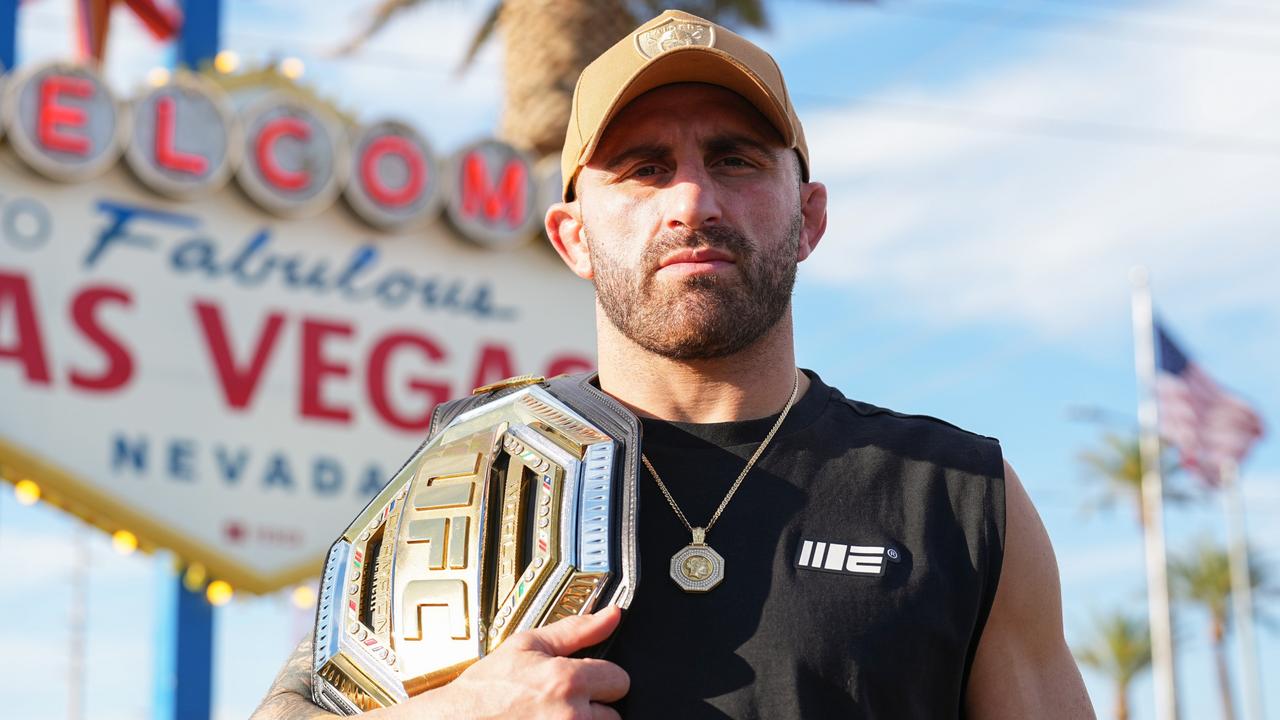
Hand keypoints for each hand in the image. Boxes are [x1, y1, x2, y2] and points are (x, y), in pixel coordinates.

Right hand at [395, 605, 628, 719]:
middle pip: (614, 713)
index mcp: (566, 681)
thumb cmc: (485, 690)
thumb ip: (577, 629)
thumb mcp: (527, 645)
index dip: (602, 676)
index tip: (585, 678)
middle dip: (593, 705)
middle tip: (562, 701)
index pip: (620, 679)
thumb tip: (612, 615)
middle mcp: (571, 716)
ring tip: (553, 716)